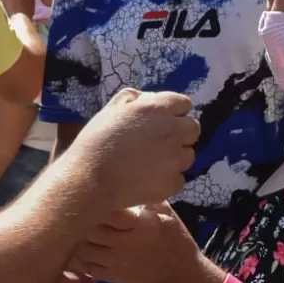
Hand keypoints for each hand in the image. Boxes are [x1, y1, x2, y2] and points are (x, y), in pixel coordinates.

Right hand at [66, 89, 197, 210]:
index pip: (184, 103)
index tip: (160, 121)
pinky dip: (167, 179)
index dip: (173, 112)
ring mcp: (175, 159)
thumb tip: (150, 99)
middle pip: (193, 129)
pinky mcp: (173, 183)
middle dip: (180, 133)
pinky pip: (179, 178)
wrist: (90, 179)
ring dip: (175, 157)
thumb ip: (134, 99)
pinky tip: (148, 179)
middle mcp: (172, 131)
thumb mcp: (111, 110)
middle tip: (159, 142)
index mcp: (156, 109)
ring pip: (188, 155)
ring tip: (151, 163)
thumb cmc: (96, 141)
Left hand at [72, 204, 220, 282]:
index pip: (106, 210)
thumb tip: (123, 172)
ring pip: (81, 248)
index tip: (85, 190)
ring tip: (65, 222)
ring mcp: (116, 262)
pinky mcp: (111, 276)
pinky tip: (69, 242)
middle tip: (69, 203)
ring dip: (71, 235)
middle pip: (88, 228)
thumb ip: (145, 194)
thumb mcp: (165, 211)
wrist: (180, 272)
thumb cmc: (173, 235)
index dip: (92, 200)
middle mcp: (125, 244)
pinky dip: (73, 255)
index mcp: (140, 225)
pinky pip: (84, 266)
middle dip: (77, 216)